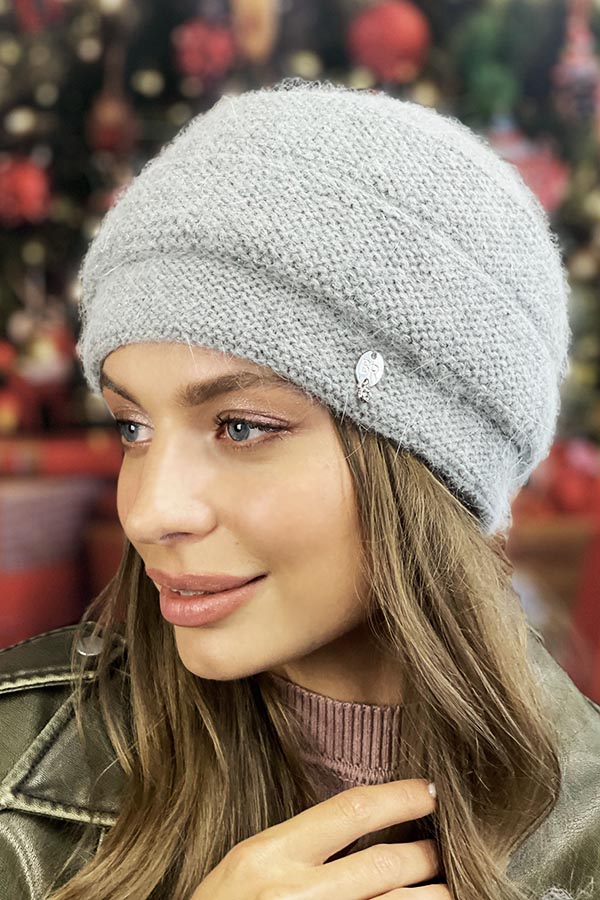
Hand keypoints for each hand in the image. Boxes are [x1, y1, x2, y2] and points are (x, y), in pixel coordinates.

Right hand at [190, 778, 450, 897]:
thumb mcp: (246, 868)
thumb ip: (296, 848)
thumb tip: (359, 829)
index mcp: (269, 855)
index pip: (350, 811)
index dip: (400, 798)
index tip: (429, 792)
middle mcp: (294, 894)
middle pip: (385, 864)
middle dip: (426, 855)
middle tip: (440, 850)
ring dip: (432, 898)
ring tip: (444, 890)